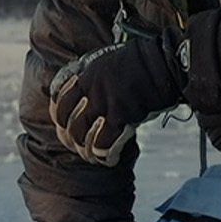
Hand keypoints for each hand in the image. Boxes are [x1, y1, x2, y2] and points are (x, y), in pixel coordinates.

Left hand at [47, 31, 185, 166]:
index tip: (65, 125)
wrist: (161, 63)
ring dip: (88, 151)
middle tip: (80, 147)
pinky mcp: (119, 116)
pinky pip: (103, 144)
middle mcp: (89, 89)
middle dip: (72, 140)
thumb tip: (83, 92)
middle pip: (69, 123)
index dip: (60, 116)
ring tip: (95, 156)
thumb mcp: (106, 62)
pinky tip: (112, 159)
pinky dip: (106, 156)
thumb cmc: (140, 63)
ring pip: (82, 137)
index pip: (59, 100)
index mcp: (85, 74)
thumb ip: (92, 77)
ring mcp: (103, 103)